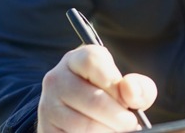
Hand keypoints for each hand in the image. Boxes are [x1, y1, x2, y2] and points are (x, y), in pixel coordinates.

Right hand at [37, 45, 156, 131]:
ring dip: (109, 132)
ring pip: (85, 125)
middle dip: (120, 118)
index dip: (115, 83)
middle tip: (130, 125)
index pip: (93, 61)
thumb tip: (130, 91)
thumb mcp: (126, 87)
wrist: (78, 116)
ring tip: (117, 131)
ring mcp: (47, 105)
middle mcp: (57, 78)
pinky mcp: (46, 129)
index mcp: (77, 59)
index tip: (127, 101)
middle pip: (94, 99)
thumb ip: (138, 87)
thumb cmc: (108, 98)